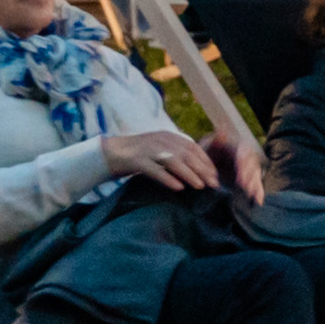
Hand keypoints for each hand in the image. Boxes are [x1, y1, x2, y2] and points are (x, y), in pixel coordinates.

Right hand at [100, 127, 221, 193]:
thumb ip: (175, 154)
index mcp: (167, 136)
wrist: (109, 153)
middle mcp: (159, 140)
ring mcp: (147, 149)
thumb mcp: (159, 150)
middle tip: (213, 184)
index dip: (205, 160)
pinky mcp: (136, 160)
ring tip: (200, 186)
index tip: (214, 174)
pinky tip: (178, 187)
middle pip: (186, 154)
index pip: (192, 146)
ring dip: (189, 174)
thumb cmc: (137, 155)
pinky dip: (168, 179)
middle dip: (202, 169)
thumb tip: (198, 169)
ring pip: (173, 161)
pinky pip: (155, 170)